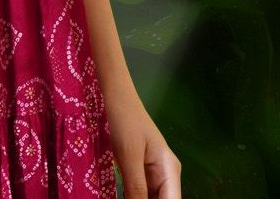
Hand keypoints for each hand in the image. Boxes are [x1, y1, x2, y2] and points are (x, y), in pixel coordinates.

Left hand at [104, 82, 181, 197]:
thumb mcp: (129, 155)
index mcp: (169, 170)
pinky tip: (118, 194)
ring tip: (119, 194)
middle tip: (125, 196)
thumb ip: (137, 187)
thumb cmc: (123, 117)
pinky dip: (129, 197)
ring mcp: (150, 173)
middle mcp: (164, 175)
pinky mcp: (135, 170)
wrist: (110, 91)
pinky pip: (137, 193)